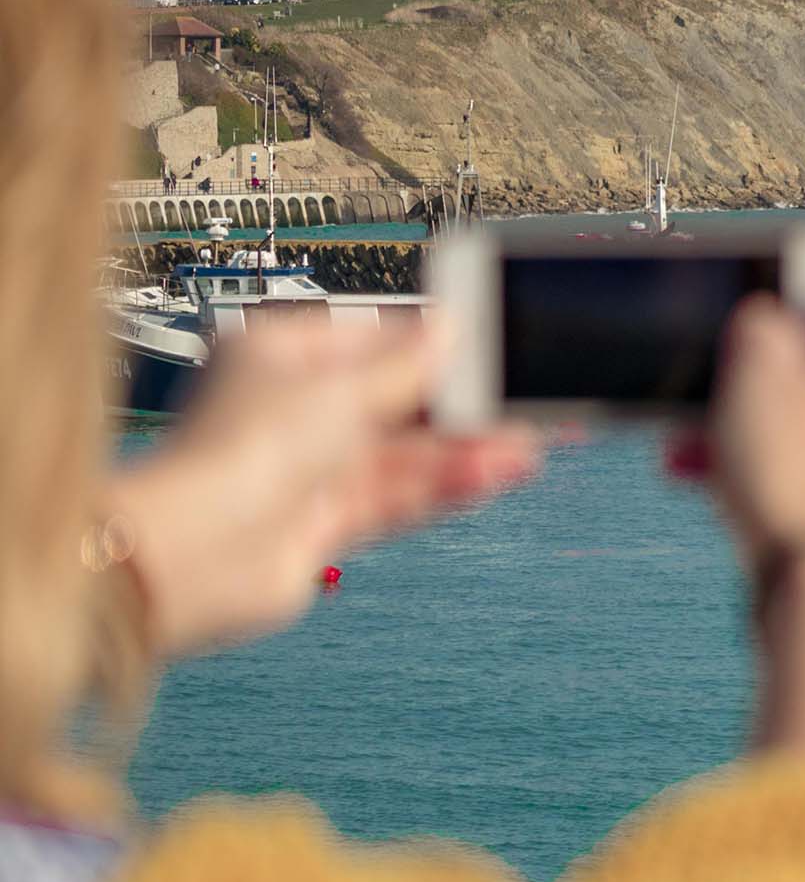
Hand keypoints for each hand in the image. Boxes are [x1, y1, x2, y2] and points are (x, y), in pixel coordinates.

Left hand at [110, 318, 540, 656]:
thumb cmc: (246, 451)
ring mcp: (309, 469)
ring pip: (404, 454)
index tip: (492, 342)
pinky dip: (447, 486)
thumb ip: (409, 366)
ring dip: (467, 450)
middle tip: (530, 399)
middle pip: (396, 401)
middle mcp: (292, 410)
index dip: (433, 342)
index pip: (372, 338)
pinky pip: (398, 496)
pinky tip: (497, 473)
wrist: (195, 553)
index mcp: (279, 357)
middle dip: (462, 403)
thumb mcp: (342, 390)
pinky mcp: (324, 522)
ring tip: (532, 447)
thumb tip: (453, 329)